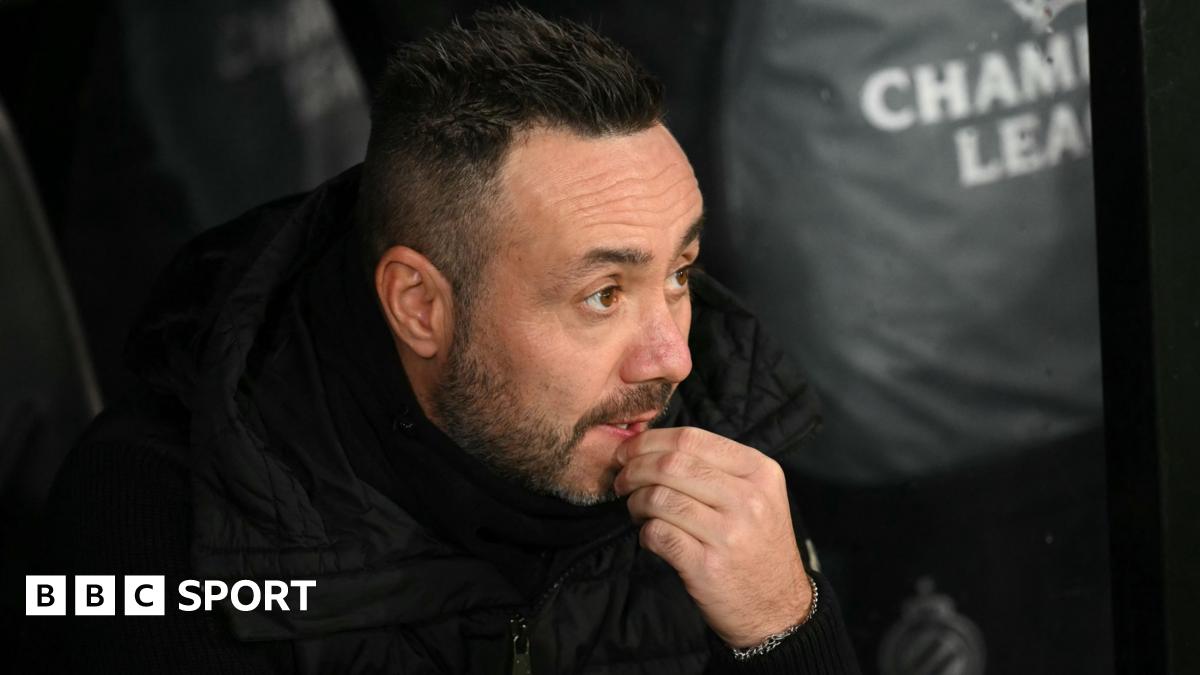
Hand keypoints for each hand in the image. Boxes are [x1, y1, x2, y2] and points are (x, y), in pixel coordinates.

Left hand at [614, 427, 811, 647]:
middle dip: (634, 468)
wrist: (779, 608)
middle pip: (671, 465)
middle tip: (621, 480)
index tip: (627, 451)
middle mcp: (747, 499)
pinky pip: (658, 534)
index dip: (649, 441)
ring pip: (659, 498)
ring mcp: (729, 534)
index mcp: (759, 471)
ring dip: (636, 502)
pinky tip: (650, 536)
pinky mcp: (707, 566)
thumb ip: (716, 467)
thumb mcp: (756, 495)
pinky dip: (644, 532)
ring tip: (637, 510)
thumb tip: (652, 447)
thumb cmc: (757, 545)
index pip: (692, 438)